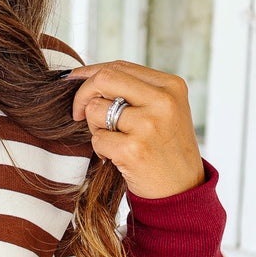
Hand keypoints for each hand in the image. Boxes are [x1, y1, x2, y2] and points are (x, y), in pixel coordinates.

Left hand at [69, 60, 204, 199]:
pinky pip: (97, 139)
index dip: (90, 73)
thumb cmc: (166, 148)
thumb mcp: (163, 111)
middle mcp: (163, 101)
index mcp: (171, 86)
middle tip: (78, 113)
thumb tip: (83, 76)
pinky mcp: (134, 149)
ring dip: (95, 127)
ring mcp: (149, 125)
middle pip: (104, 79)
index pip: (119, 66)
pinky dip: (101, 150)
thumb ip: (134, 91)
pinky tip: (118, 157)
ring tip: (114, 140)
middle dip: (82, 94)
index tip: (73, 82)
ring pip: (95, 110)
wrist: (182, 190)